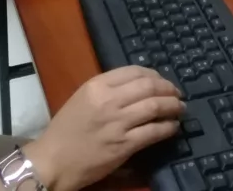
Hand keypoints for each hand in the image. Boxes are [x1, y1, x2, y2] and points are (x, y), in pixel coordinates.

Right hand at [23, 67, 183, 190]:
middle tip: (177, 94)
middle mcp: (109, 100)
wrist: (53, 160)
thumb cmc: (65, 130)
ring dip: (173, 106)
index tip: (162, 81)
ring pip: (155, 106)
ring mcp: (118, 123)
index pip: (134, 71)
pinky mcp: (124, 145)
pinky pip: (154, 131)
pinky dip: (168, 127)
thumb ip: (107, 89)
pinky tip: (173, 127)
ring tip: (180, 108)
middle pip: (149, 86)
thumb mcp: (83, 98)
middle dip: (168, 88)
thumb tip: (137, 86)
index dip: (154, 74)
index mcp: (97, 85)